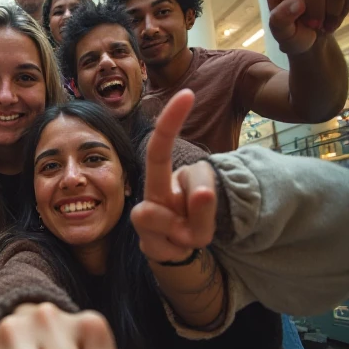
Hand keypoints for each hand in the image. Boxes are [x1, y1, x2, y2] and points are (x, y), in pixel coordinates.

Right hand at [131, 89, 215, 262]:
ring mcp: (143, 219)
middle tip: (197, 148)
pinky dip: (187, 243)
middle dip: (169, 134)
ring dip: (196, 224)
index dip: (170, 121)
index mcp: (161, 179)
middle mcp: (150, 194)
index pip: (160, 148)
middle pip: (156, 162)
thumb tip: (200, 195)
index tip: (187, 94)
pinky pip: (177, 240)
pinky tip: (179, 246)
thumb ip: (203, 206)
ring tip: (190, 232)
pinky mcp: (146, 244)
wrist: (173, 255)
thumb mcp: (205, 212)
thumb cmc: (187, 224)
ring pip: (176, 212)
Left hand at [237, 0, 348, 54]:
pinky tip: (334, 16)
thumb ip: (281, 23)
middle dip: (315, 8)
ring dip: (330, 13)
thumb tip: (295, 3)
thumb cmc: (294, 36)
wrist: (317, 44)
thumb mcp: (283, 37)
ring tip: (322, 22)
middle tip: (311, 24)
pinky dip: (343, 12)